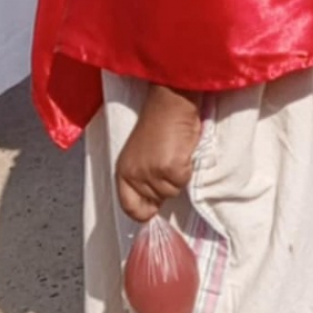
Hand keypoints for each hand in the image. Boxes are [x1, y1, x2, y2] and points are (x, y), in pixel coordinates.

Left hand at [115, 86, 201, 223]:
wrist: (171, 102)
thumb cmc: (160, 123)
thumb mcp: (142, 154)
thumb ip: (143, 178)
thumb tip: (154, 204)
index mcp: (124, 171)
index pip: (129, 207)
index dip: (144, 211)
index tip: (155, 208)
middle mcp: (134, 175)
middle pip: (156, 200)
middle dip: (166, 185)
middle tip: (169, 161)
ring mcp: (152, 172)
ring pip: (172, 192)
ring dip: (178, 176)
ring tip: (176, 152)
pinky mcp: (170, 168)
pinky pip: (184, 181)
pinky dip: (188, 168)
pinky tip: (183, 151)